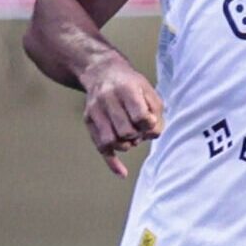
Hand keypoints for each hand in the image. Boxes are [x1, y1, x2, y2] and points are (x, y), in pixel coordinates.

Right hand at [81, 55, 163, 176]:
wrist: (101, 72)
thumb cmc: (131, 85)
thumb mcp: (149, 92)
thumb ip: (156, 114)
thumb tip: (152, 135)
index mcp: (126, 89)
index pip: (140, 116)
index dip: (149, 124)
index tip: (150, 122)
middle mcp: (107, 100)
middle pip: (126, 131)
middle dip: (138, 135)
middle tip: (140, 130)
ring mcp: (95, 111)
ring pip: (112, 141)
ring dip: (127, 145)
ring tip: (131, 136)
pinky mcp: (89, 122)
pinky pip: (100, 147)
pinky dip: (112, 162)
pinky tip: (122, 172)